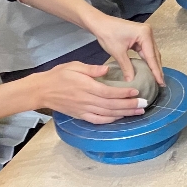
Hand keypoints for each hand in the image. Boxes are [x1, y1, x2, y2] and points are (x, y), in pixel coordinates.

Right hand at [32, 62, 146, 123]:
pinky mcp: (81, 116)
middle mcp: (86, 100)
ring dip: (124, 113)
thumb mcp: (74, 66)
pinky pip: (98, 120)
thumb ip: (91, 69)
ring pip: (107, 114)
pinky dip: (111, 120)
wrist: (42, 90)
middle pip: (111, 105)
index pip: (108, 92)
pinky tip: (121, 118)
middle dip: (129, 105)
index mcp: (86, 86)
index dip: (123, 93)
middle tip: (144, 104)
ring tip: (139, 111)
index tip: (136, 91)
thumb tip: (106, 69)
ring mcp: (84, 110)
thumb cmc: (59, 75)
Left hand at [83, 12, 162, 85]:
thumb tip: (131, 81)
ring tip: (157, 78)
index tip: (161, 82)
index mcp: (145, 34)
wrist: (99, 23)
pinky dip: (147, 60)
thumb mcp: (118, 52)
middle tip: (161, 83)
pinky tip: (149, 68)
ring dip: (153, 65)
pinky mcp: (140, 36)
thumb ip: (127, 67)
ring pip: (151, 53)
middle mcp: (148, 33)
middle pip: (154, 54)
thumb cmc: (108, 34)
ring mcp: (145, 34)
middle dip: (157, 68)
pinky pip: (146, 50)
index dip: (156, 70)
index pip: (151, 56)